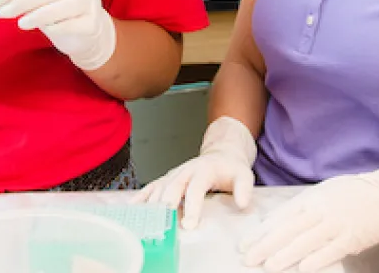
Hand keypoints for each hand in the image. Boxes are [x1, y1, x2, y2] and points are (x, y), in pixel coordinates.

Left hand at [0, 0, 115, 70]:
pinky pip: (72, 24)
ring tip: (21, 24)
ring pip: (61, 6)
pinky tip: (48, 30)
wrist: (91, 35)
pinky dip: (58, 26)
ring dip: (38, 14)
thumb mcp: (36, 7)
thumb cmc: (59, 16)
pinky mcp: (93, 23)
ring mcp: (89, 4)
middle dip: (22, 1)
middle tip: (4, 12)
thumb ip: (13, 5)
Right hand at [135, 116, 256, 229]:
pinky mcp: (168, 178)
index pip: (195, 188)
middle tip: (164, 223)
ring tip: (148, 221)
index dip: (192, 206)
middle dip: (167, 205)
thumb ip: (244, 189)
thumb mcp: (244, 175)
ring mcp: (175, 174)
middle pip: (173, 186)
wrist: (221, 155)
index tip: (190, 224)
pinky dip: (142, 196)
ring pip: (160, 187)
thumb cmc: (231, 168)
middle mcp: (186, 170)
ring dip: (153, 203)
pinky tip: (134, 208)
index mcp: (203, 169)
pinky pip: (152, 186)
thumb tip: (242, 203)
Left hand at [239, 160, 378, 272]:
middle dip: (265, 245)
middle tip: (247, 256)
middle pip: (288, 229)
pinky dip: (316, 260)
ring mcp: (337, 224)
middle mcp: (321, 210)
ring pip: (305, 241)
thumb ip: (303, 206)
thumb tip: (278, 220)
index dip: (261, 230)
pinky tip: (302, 268)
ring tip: (267, 265)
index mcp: (312, 198)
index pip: (280, 215)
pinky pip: (331, 251)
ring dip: (285, 255)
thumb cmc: (353, 193)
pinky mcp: (353, 238)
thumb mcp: (324, 192)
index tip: (245, 242)